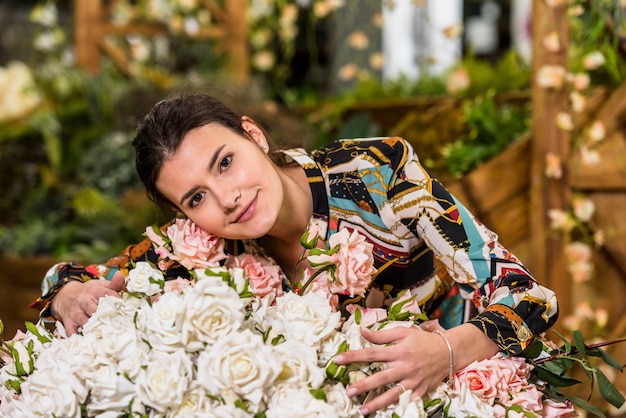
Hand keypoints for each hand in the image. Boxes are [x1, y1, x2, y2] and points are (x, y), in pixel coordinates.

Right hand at [51, 271, 125, 334]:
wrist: (64, 295)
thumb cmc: (88, 292)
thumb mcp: (100, 284)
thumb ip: (114, 284)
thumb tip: (121, 276)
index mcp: (94, 290)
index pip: (108, 294)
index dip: (117, 300)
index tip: (126, 307)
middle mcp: (83, 300)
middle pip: (95, 309)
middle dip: (105, 316)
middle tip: (117, 324)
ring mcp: (75, 312)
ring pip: (84, 321)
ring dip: (94, 328)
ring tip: (105, 333)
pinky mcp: (68, 322)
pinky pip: (71, 331)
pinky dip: (77, 337)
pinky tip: (87, 341)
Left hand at [334, 325, 449, 415]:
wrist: (449, 351)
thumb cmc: (423, 340)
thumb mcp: (403, 332)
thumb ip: (381, 334)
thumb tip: (361, 331)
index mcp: (398, 351)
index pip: (371, 354)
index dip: (353, 356)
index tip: (338, 359)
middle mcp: (404, 367)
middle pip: (381, 378)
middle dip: (364, 386)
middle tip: (349, 391)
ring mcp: (413, 381)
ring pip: (392, 394)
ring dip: (376, 403)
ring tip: (362, 410)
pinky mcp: (421, 391)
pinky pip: (408, 401)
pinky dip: (398, 407)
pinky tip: (385, 412)